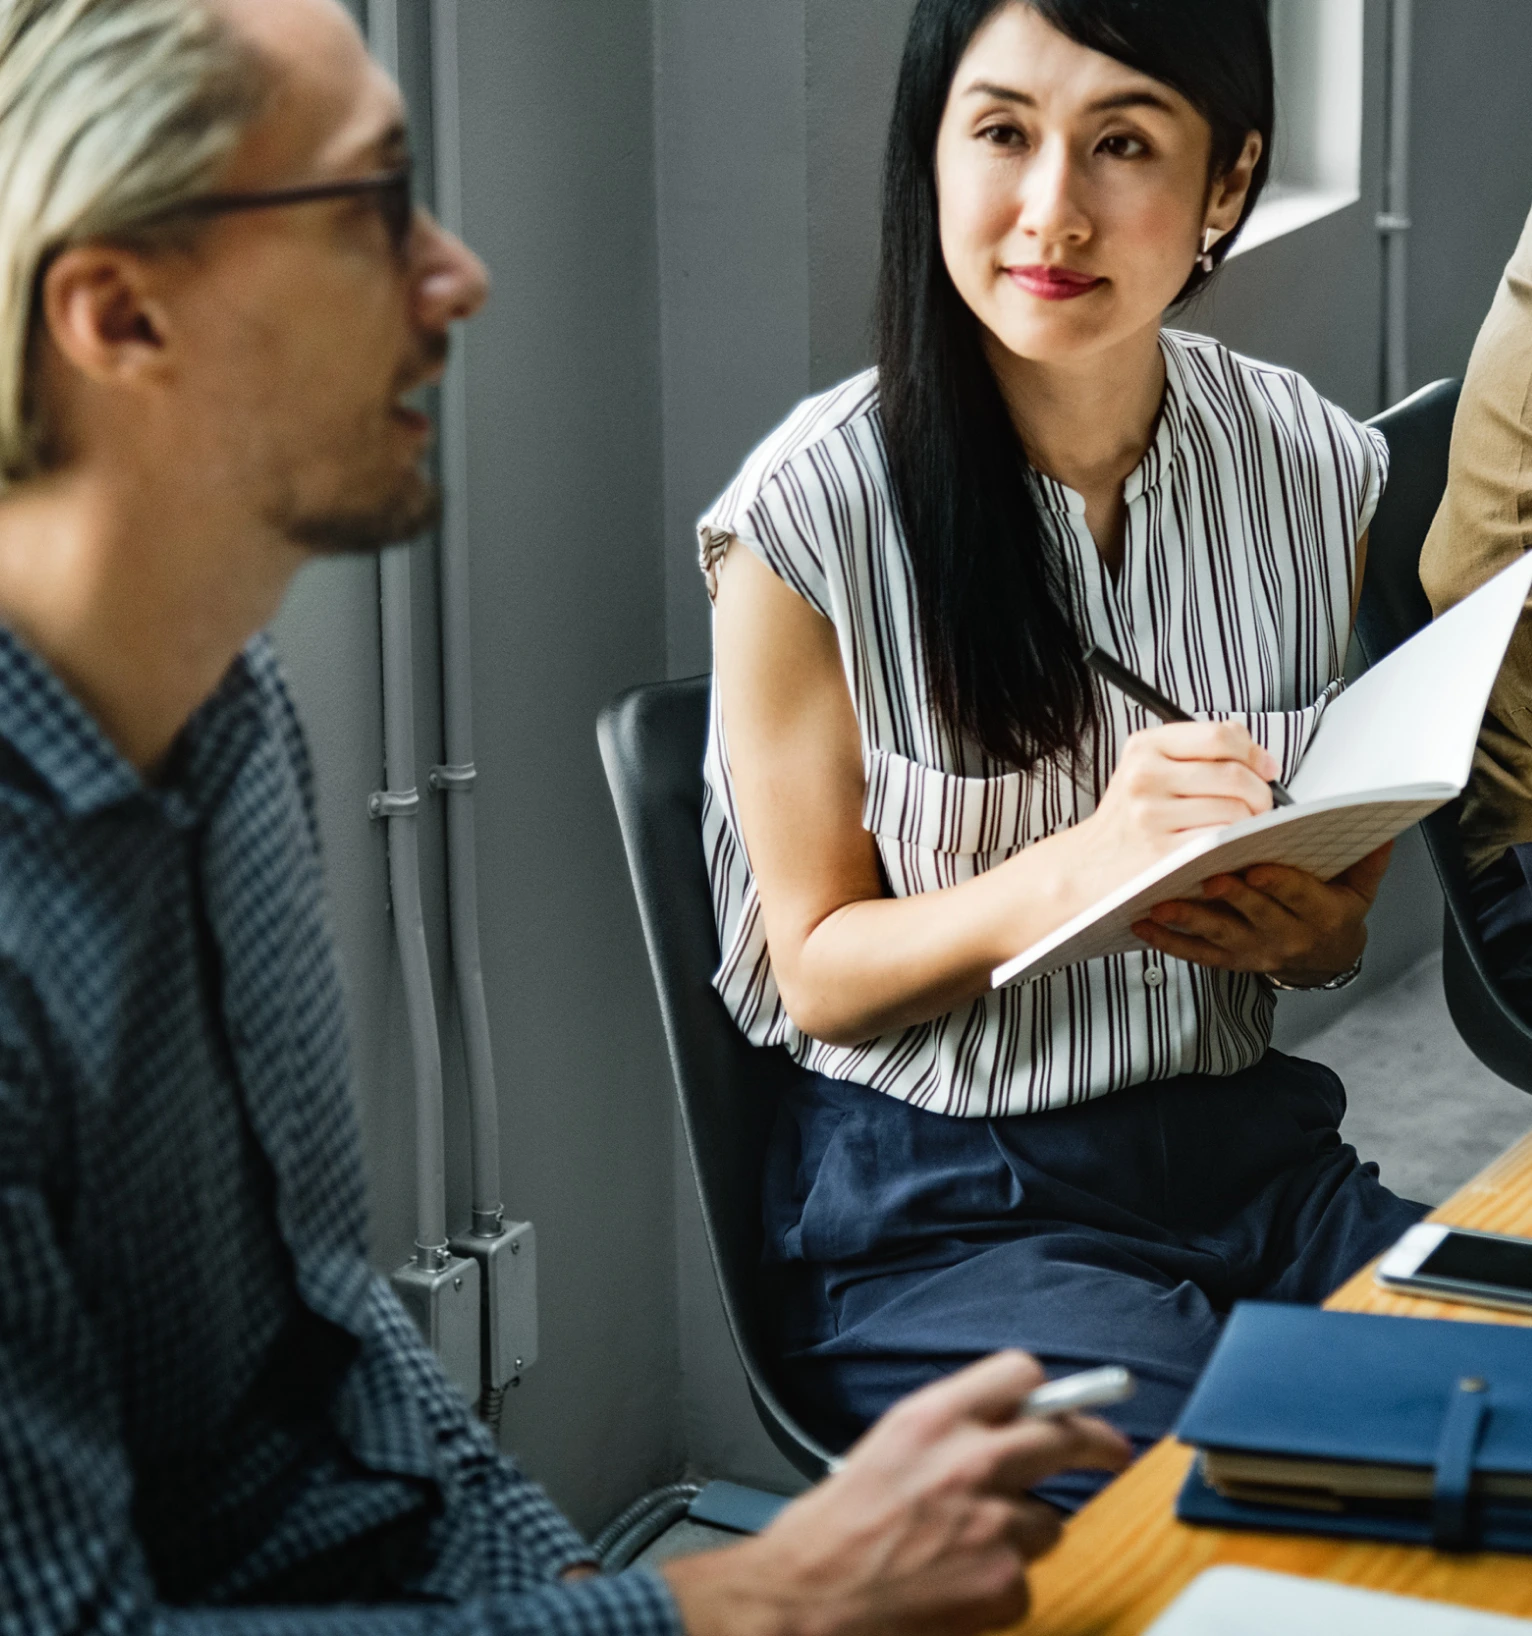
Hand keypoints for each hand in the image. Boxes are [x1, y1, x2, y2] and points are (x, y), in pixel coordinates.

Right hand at [661, 1352, 1131, 1635]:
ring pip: (1049, 1521)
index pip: (1021, 1374)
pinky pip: (1026, 1578)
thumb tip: (1000, 1423)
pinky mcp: (1005, 1583)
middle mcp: (971, 1460)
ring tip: (971, 1546)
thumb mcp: (888, 1446)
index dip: (1048, 1391)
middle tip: (1112, 1451)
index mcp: (934, 1418)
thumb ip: (948, 1428)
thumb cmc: (834, 1529)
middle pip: (1066, 1435)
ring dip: (1023, 1532)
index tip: (1070, 1403)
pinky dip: (1001, 1585)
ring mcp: (994, 1524)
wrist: (810, 1598)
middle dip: (1098, 1443)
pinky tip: (959, 1584)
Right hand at [1086, 722, 1278, 885]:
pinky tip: (1224, 846)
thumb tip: (1263, 761)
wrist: (1087, 866)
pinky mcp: (1161, 852)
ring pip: (1234, 809)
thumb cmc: (1131, 818)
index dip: (1253, 752)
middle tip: (1258, 806)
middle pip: (1233, 774)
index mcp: (1144, 747)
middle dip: (1260, 792)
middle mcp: (1144, 776)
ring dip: (1251, 822)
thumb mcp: (1150, 769)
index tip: (1263, 769)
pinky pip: (1222, 839)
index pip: (1220, 735)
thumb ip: (1201, 754)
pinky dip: (1235, 844)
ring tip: (1238, 828)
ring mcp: (1150, 815)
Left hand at [1133, 842, 1392, 980]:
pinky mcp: (1229, 960)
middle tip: (1209, 877)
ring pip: (1220, 936)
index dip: (1280, 883)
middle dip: (1233, 898)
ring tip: (1162, 903)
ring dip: (1191, 919)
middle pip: (1257, 915)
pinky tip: (1144, 924)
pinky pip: (1197, 954)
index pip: (1300, 896)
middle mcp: (1287, 936)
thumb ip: (1368, 858)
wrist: (1324, 956)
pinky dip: (1168, 942)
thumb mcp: (1360, 886)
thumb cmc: (1335, 909)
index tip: (1259, 867)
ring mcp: (1255, 951)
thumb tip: (1383, 826)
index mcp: (1321, 914)